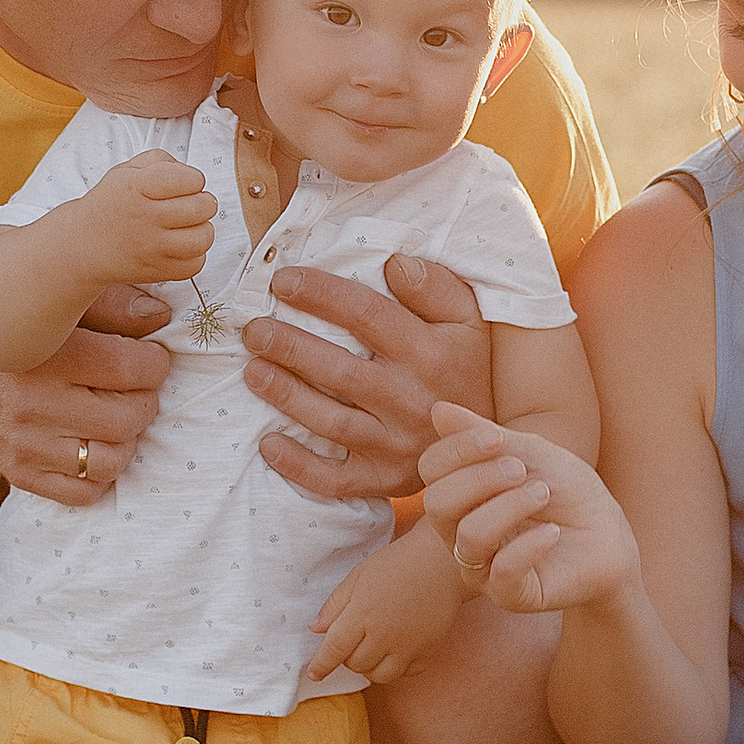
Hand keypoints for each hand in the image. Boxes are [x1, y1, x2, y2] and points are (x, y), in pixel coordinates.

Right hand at [0, 322, 171, 505]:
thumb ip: (112, 304)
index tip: (147, 357)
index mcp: (45, 354)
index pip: (132, 369)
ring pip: (113, 461)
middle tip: (131, 388)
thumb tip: (162, 316)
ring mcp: (25, 445)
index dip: (154, 363)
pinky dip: (100, 473)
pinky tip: (91, 443)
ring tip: (113, 417)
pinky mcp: (21, 475)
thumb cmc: (17, 341)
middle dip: (144, 401)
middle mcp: (31, 403)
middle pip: (129, 418)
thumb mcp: (54, 308)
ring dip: (126, 440)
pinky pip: (86, 492)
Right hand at [85, 150, 217, 286]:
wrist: (83, 243)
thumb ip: (160, 160)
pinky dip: (194, 255)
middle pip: (202, 208)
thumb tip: (189, 173)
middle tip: (193, 204)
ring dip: (203, 229)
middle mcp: (145, 217)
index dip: (195, 178)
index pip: (189, 179)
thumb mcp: (127, 169)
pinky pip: (195, 265)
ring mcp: (151, 247)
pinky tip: (180, 245)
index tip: (187, 182)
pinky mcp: (156, 270)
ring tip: (190, 226)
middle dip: (204, 202)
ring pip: (202, 238)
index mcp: (138, 186)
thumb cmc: (112, 203)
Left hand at [242, 256, 494, 503]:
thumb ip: (434, 287)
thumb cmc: (467, 369)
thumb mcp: (468, 319)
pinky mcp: (383, 480)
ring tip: (252, 371)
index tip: (282, 280)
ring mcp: (396, 445)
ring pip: (330, 422)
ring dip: (285, 396)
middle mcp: (411, 400)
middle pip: (339, 370)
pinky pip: (334, 480)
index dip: (320, 294)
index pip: (366, 315)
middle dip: (289, 347)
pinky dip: (298, 465)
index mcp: (429, 354)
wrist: (491, 446)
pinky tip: (267, 443)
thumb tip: (393, 263)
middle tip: (253, 330)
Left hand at [308, 537, 463, 687]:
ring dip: (371, 667)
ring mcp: (408, 646)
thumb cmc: (398, 564)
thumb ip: (335, 604)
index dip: (321, 665)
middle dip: (348, 658)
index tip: (314, 673)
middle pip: (356, 665)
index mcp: (362, 613)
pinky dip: (397, 667)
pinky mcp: (428, 651)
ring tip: (374, 648)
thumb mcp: (359, 575)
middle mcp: (384, 634)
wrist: (442, 562)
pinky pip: (406, 673)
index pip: (334, 649)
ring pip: (380, 676)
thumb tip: (315, 629)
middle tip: (354, 640)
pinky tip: (397, 650)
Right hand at [416, 400, 637, 615]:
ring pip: (469, 536)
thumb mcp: (531, 454)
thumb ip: (485, 436)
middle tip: (523, 471)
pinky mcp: (510, 595)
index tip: (498, 438)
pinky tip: (554, 533)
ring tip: (543, 495)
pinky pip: (502, 571)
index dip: (458, 449)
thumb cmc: (567, 491)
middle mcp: (460, 533)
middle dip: (482, 478)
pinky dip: (531, 544)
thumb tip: (438, 410)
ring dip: (511, 507)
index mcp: (461, 495)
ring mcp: (482, 567)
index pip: (431, 469)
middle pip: (438, 503)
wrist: (609, 536)